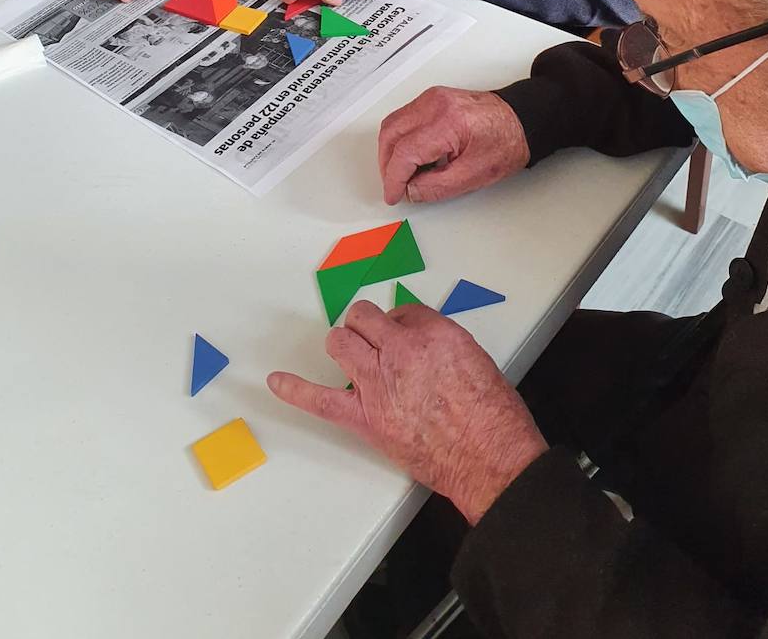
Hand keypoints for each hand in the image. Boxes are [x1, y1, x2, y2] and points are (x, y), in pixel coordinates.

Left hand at [268, 301, 545, 524]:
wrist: (488, 457)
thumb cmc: (492, 413)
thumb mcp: (475, 357)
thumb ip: (441, 344)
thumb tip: (420, 343)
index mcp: (432, 332)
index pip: (401, 311)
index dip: (399, 324)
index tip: (403, 335)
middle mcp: (399, 350)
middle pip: (363, 319)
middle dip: (366, 326)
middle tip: (376, 342)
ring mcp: (377, 383)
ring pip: (340, 343)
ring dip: (343, 344)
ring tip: (350, 354)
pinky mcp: (364, 417)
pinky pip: (320, 399)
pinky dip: (294, 390)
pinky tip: (275, 382)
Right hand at [379, 87, 530, 204]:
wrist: (521, 120)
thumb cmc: (506, 142)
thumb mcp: (473, 175)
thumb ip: (436, 187)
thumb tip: (410, 190)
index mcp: (447, 122)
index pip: (404, 151)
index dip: (393, 178)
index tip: (393, 194)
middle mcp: (435, 104)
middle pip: (390, 133)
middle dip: (387, 165)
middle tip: (395, 186)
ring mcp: (431, 98)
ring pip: (392, 124)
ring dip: (391, 151)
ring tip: (402, 174)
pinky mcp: (432, 99)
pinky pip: (403, 118)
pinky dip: (400, 139)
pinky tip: (411, 157)